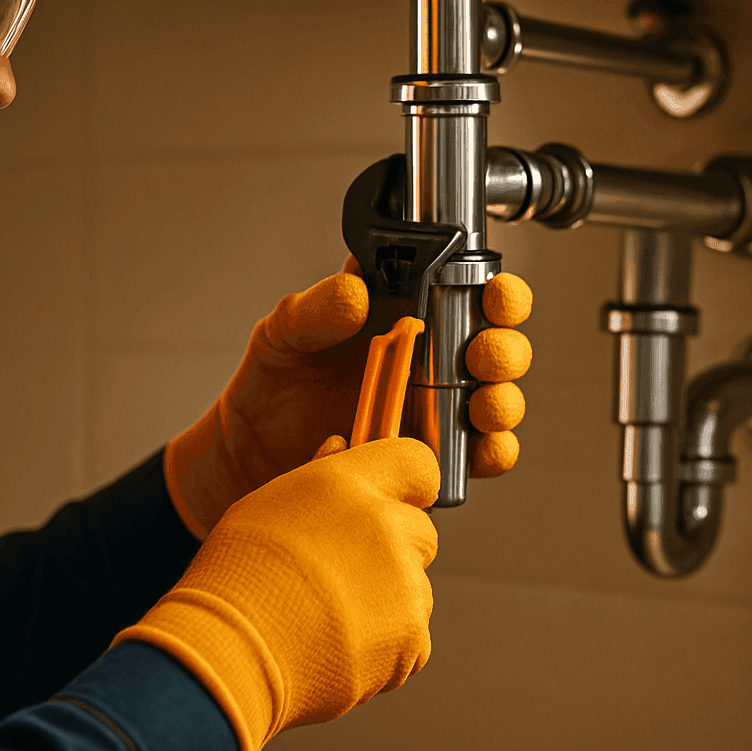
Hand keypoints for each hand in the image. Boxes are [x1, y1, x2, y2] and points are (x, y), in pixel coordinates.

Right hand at [118, 436, 438, 750]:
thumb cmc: (236, 577)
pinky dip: (384, 649)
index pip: (416, 463)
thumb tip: (341, 448)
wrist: (231, 652)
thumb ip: (318, 477)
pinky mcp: (411, 639)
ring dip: (387, 603)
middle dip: (395, 551)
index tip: (391, 503)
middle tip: (343, 575)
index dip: (409, 485)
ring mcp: (404, 585)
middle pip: (421, 533)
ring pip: (415, 590)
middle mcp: (386, 527)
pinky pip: (411, 642)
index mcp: (349, 484)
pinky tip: (337, 648)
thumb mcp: (266, 505)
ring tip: (328, 620)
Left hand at [165, 266, 537, 536]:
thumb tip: (358, 293)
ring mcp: (433, 412)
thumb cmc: (271, 384)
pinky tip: (479, 448)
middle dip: (503, 349)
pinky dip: (489, 453)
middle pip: (496, 347)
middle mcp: (430, 362)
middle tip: (483, 354)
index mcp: (403, 316)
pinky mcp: (429, 458)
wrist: (248, 455)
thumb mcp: (282, 333)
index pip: (467, 292)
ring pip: (496, 402)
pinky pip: (476, 456)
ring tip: (481, 404)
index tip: (493, 293)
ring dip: (502, 401)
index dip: (495, 292)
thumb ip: (315, 308)